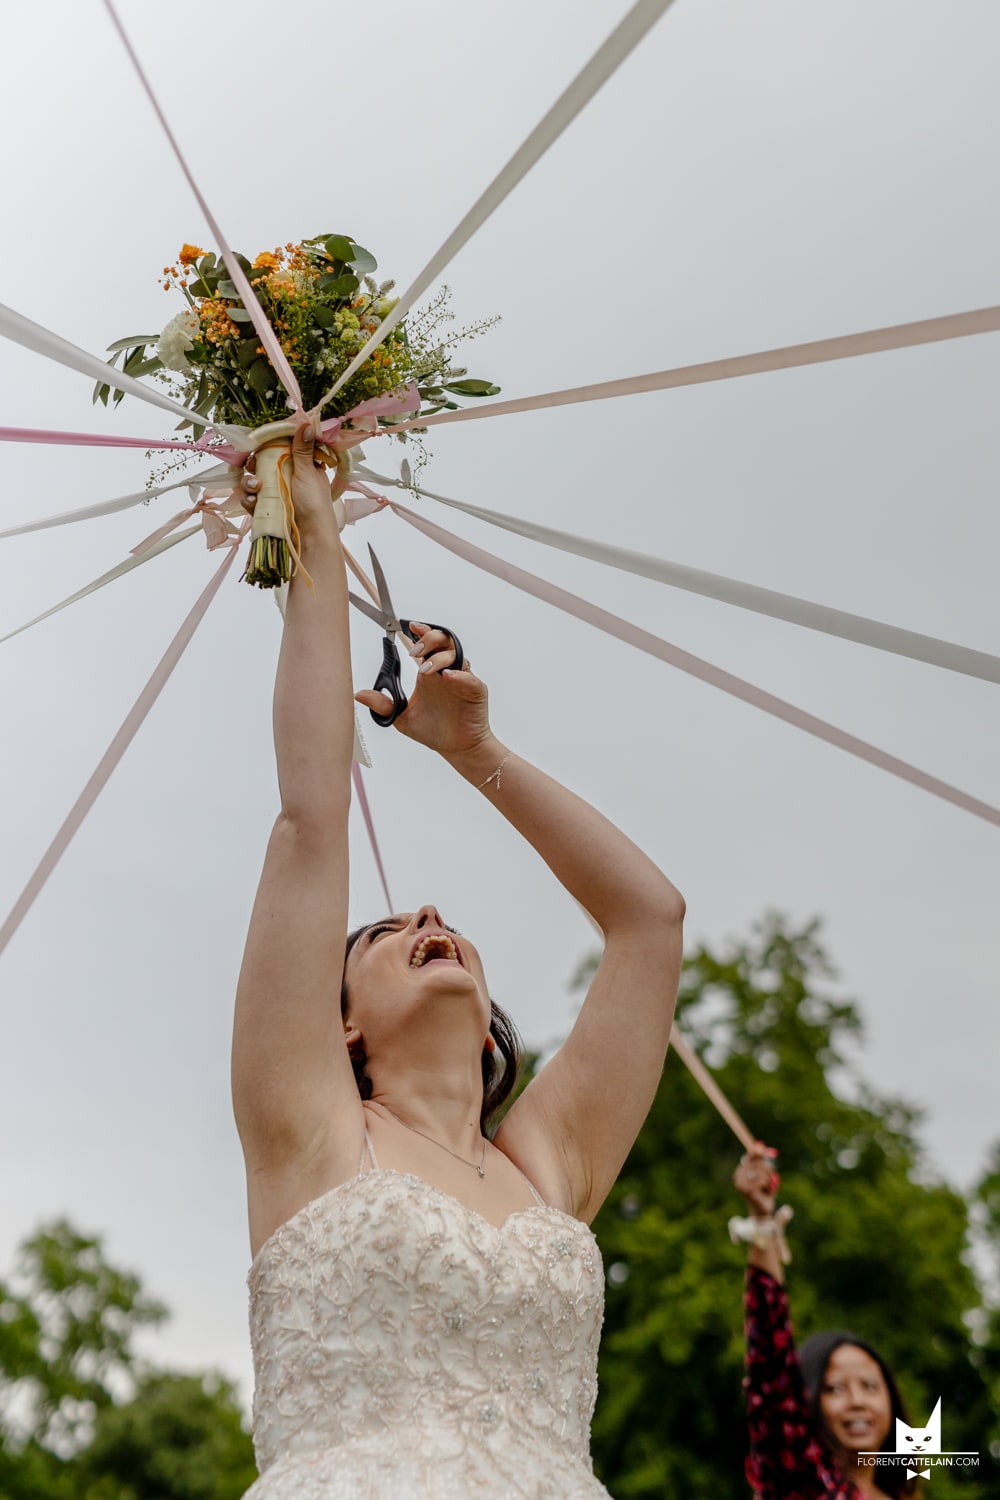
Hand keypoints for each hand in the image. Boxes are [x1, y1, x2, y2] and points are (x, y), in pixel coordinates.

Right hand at [234, 420, 334, 534]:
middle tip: (254, 465)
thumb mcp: (308, 472)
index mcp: (299, 465)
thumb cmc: (314, 503)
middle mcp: (284, 477)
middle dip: (255, 464)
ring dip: (249, 482)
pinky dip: (248, 499)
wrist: (309, 536)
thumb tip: (306, 424)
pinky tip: (252, 501)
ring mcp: (273, 493)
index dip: (268, 444)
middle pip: (262, 463)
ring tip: (255, 487)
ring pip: (253, 481)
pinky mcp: (265, 508)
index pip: (280, 448)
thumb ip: (302, 449)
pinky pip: (250, 499)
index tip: (259, 443)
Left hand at [355, 625, 492, 757]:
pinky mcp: (475, 690)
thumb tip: (358, 694)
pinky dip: (458, 675)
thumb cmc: (432, 731)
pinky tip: (446, 677)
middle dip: (430, 639)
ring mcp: (462, 679)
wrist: (456, 748)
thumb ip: (382, 704)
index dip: (419, 633)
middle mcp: (445, 671)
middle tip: (415, 650)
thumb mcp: (401, 717)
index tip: (408, 626)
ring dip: (439, 658)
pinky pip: (470, 677)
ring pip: (456, 654)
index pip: (425, 645)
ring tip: (423, 670)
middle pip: (443, 641)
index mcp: (428, 673)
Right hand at [733, 1142, 779, 1216]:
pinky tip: (765, 1192)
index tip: (763, 1152)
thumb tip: (759, 1145)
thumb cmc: (763, 1191)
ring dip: (769, 1179)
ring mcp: (742, 1184)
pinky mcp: (748, 1190)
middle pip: (757, 1163)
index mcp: (740, 1172)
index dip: (758, 1154)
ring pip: (762, 1172)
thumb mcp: (763, 1174)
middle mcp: (738, 1177)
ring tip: (766, 1187)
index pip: (749, 1157)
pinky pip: (763, 1180)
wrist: (762, 1210)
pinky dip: (768, 1185)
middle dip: (768, 1169)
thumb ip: (761, 1160)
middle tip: (769, 1178)